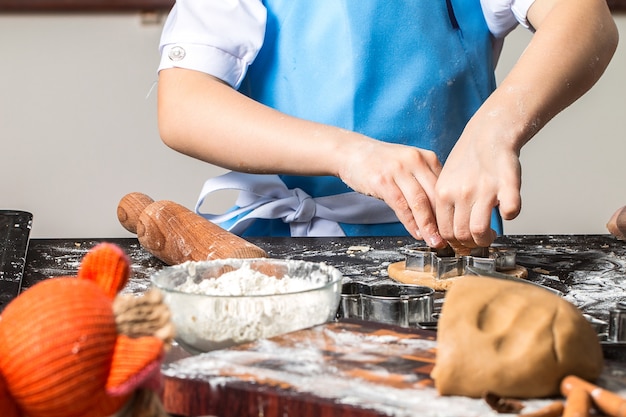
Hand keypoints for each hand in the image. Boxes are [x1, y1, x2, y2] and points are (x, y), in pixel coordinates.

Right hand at [338, 138, 445, 246]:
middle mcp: (415, 160)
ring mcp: (398, 170)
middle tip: (451, 240)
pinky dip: (411, 223)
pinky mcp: (382, 181)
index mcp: (426, 157)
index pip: (446, 187)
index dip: (452, 210)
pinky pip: (401, 206)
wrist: (352, 152)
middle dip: (444, 221)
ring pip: (420, 202)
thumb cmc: (382, 162)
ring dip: (429, 226)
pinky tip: (417, 233)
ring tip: (435, 242)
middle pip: (436, 195)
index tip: (456, 227)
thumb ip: (425, 182)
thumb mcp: (409, 166)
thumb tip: (442, 211)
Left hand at [434, 122, 521, 248]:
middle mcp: (461, 192)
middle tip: (479, 239)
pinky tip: (506, 212)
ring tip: (491, 234)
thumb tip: (444, 232)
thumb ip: (444, 204)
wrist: (488, 134)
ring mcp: (484, 189)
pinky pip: (510, 211)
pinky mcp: (507, 184)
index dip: (455, 241)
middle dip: (471, 244)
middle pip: (462, 234)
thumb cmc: (467, 160)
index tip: (463, 241)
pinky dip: (510, 215)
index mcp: (443, 193)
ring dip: (487, 238)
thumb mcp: (445, 180)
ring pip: (480, 230)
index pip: (444, 230)